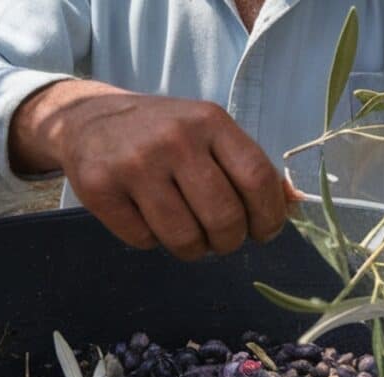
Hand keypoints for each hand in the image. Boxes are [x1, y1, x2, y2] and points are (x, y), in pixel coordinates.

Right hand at [10, 80, 289, 259]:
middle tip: (222, 239)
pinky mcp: (99, 188)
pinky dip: (152, 241)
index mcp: (210, 121)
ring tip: (189, 234)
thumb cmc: (164, 134)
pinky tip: (148, 219)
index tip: (264, 232)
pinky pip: (144, 241)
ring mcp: (135, 164)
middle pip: (224, 218)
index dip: (269, 217)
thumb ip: (250, 168)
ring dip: (194, 249)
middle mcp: (175, 139)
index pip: (257, 179)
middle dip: (230, 242)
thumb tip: (296, 204)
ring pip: (185, 238)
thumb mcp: (209, 134)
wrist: (88, 119)